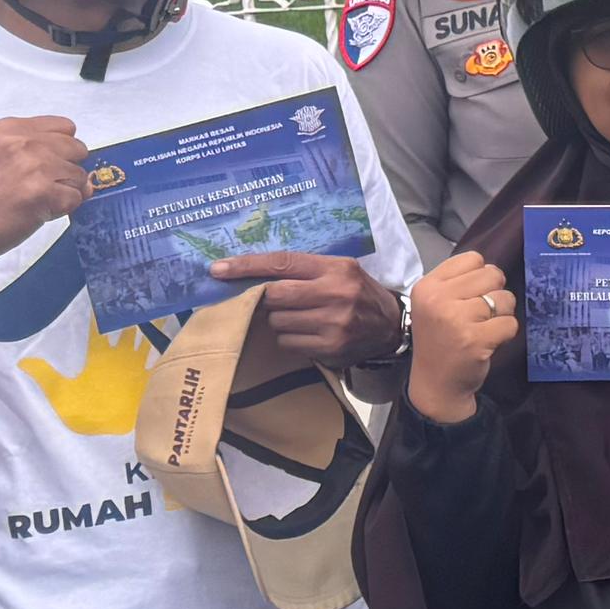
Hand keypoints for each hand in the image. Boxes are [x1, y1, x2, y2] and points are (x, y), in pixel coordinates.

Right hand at [0, 117, 93, 277]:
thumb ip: (35, 153)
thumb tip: (86, 173)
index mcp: (9, 128)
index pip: (65, 127)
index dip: (61, 149)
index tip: (43, 164)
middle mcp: (23, 142)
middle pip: (78, 149)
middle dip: (66, 170)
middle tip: (37, 187)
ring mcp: (34, 166)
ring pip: (80, 176)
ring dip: (63, 192)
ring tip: (31, 201)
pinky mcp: (42, 193)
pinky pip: (77, 199)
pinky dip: (61, 210)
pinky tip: (33, 213)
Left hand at [209, 248, 401, 366]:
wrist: (390, 327)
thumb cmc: (357, 294)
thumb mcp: (339, 272)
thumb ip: (303, 271)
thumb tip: (251, 276)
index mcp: (336, 268)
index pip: (283, 262)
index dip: (247, 266)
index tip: (218, 269)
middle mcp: (336, 292)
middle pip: (275, 294)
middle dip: (268, 300)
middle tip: (276, 302)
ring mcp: (334, 322)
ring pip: (278, 322)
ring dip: (280, 321)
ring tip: (301, 319)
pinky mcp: (330, 346)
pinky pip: (287, 343)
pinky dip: (290, 339)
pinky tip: (308, 334)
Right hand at [408, 253, 519, 426]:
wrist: (435, 384)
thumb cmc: (440, 340)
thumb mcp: (435, 304)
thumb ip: (458, 282)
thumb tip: (493, 269)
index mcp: (427, 286)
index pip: (473, 258)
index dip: (480, 277)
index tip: (468, 297)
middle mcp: (437, 299)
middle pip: (493, 274)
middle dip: (494, 294)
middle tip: (478, 316)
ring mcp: (456, 319)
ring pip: (505, 298)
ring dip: (501, 315)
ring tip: (481, 329)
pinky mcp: (475, 339)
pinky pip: (511, 323)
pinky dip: (505, 333)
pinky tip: (487, 342)